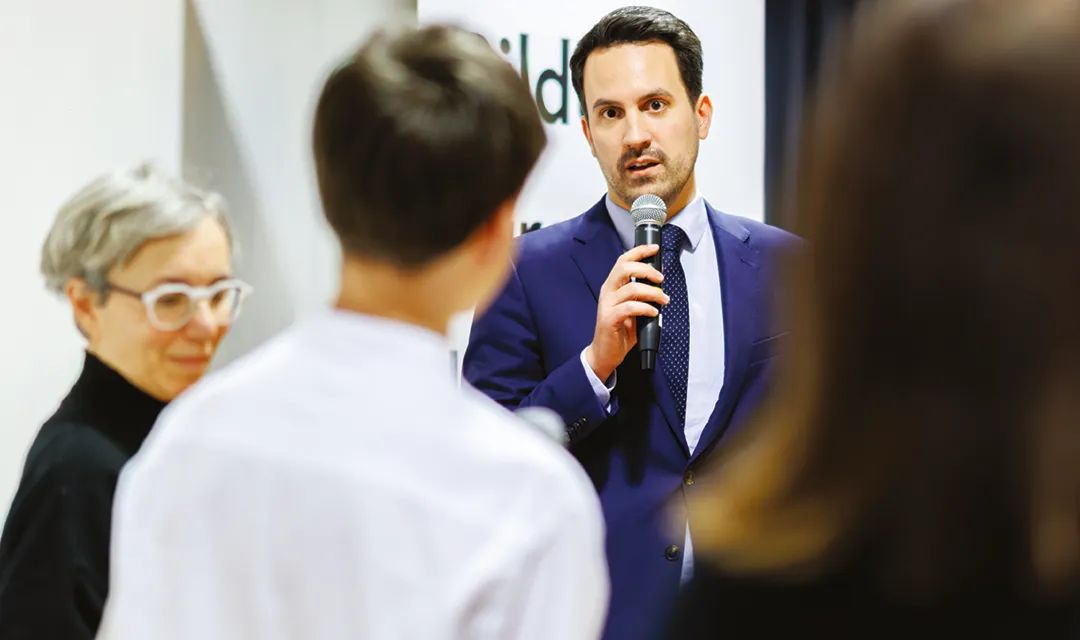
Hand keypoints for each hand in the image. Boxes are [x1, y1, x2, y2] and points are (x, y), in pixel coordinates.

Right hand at [585, 244, 668, 380]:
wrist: (604, 353)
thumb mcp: (632, 308)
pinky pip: (630, 307)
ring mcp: (607, 305)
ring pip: (631, 288)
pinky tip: (654, 313)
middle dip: (647, 269)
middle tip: (661, 278)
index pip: (623, 261)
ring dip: (653, 292)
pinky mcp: (609, 319)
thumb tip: (660, 284)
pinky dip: (646, 308)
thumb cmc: (620, 330)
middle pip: (624, 268)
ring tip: (663, 300)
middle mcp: (607, 292)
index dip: (639, 251)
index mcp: (612, 286)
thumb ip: (641, 295)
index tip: (654, 248)